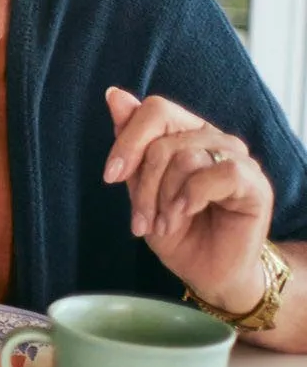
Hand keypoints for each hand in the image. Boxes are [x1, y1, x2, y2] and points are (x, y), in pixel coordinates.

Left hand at [104, 87, 275, 313]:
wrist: (206, 272)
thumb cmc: (176, 231)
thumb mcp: (140, 187)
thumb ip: (131, 143)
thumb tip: (115, 94)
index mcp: (187, 134)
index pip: (155, 110)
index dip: (128, 141)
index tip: (111, 176)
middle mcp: (214, 139)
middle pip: (164, 139)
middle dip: (142, 184)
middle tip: (141, 220)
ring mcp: (238, 159)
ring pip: (186, 157)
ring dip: (164, 198)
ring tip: (164, 223)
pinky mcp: (255, 183)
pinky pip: (218, 174)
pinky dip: (192, 197)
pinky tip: (187, 214)